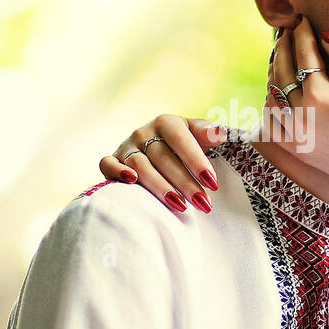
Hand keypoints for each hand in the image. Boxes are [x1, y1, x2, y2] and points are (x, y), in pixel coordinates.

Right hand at [99, 116, 230, 213]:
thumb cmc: (183, 147)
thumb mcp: (198, 136)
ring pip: (140, 166)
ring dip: (160, 186)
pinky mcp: (111, 161)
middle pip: (163, 158)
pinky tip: (132, 182)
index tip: (213, 182)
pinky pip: (108, 164)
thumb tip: (220, 133)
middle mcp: (143, 132)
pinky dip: (117, 172)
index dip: (196, 161)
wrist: (157, 152)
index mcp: (166, 123)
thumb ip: (209, 133)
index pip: (181, 140)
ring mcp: (126, 146)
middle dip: (185, 182)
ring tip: (180, 205)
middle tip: (203, 203)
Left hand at [266, 17, 328, 196]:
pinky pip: (271, 122)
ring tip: (281, 56)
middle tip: (287, 31)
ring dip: (274, 72)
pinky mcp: (295, 149)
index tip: (302, 18)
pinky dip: (270, 104)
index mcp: (319, 95)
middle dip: (284, 47)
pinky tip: (276, 93)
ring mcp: (294, 134)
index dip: (303, 33)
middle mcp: (299, 114)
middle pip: (282, 71)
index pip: (304, 54)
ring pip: (272, 94)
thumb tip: (325, 34)